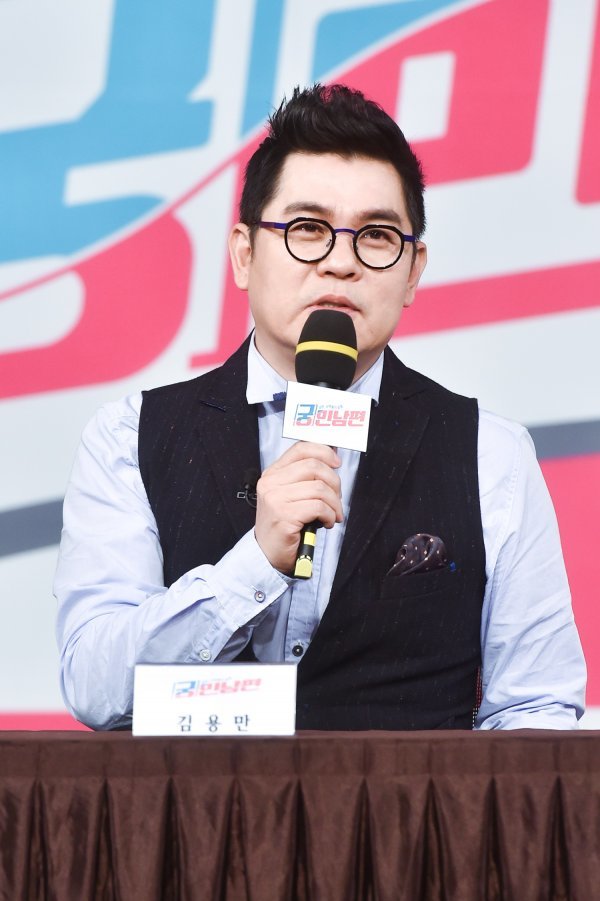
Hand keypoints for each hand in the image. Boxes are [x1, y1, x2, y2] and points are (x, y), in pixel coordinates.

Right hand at [254, 442, 342, 573]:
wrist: (268, 554)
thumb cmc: (284, 524)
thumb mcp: (290, 495)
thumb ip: (306, 477)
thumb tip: (332, 458)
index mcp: (273, 474)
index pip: (301, 449)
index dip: (324, 452)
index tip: (336, 463)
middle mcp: (271, 483)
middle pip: (314, 467)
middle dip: (334, 483)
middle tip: (337, 498)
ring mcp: (276, 499)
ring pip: (319, 488)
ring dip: (334, 504)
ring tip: (333, 514)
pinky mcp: (284, 516)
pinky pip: (318, 507)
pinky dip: (329, 515)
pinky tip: (326, 522)